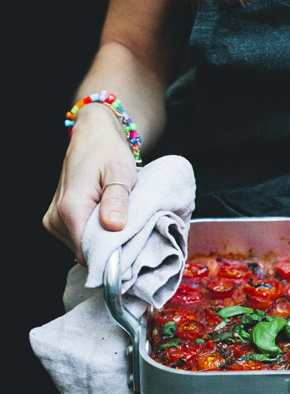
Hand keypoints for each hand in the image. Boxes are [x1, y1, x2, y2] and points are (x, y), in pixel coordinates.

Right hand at [43, 104, 138, 263]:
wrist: (92, 136)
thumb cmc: (108, 151)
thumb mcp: (120, 173)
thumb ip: (116, 201)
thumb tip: (113, 226)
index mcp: (71, 208)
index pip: (88, 253)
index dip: (111, 257)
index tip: (131, 251)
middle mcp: (56, 218)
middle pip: (86, 253)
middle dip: (109, 248)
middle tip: (130, 229)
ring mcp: (53, 220)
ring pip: (82, 248)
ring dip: (103, 240)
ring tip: (117, 218)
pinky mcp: (56, 221)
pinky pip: (79, 239)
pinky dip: (95, 234)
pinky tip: (106, 219)